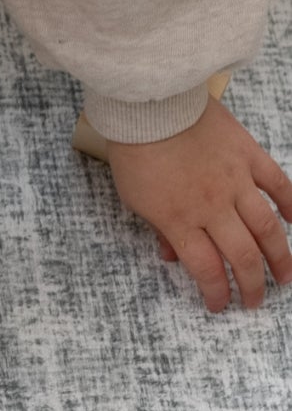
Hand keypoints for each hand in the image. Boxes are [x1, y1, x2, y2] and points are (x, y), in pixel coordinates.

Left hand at [107, 96, 291, 310]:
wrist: (149, 105)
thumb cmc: (135, 151)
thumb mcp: (135, 199)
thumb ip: (158, 229)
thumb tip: (171, 255)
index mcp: (180, 220)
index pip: (206, 269)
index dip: (216, 293)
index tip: (220, 305)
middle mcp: (213, 206)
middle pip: (241, 256)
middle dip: (251, 285)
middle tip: (255, 300)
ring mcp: (235, 181)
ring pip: (266, 229)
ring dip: (280, 257)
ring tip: (285, 276)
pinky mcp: (248, 156)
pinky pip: (278, 184)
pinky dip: (290, 204)